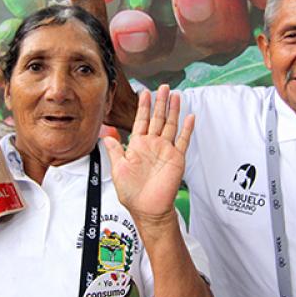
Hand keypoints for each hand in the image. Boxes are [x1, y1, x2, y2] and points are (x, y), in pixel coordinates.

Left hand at [104, 85, 194, 224]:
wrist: (148, 209)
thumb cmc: (132, 193)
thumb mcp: (118, 168)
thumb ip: (114, 149)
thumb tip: (105, 133)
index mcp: (138, 145)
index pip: (141, 120)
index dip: (143, 106)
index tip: (144, 92)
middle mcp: (152, 145)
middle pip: (158, 118)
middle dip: (160, 102)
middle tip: (164, 87)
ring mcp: (165, 150)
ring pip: (171, 125)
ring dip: (173, 110)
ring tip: (176, 95)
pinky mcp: (177, 158)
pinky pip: (183, 140)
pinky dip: (187, 128)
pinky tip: (190, 116)